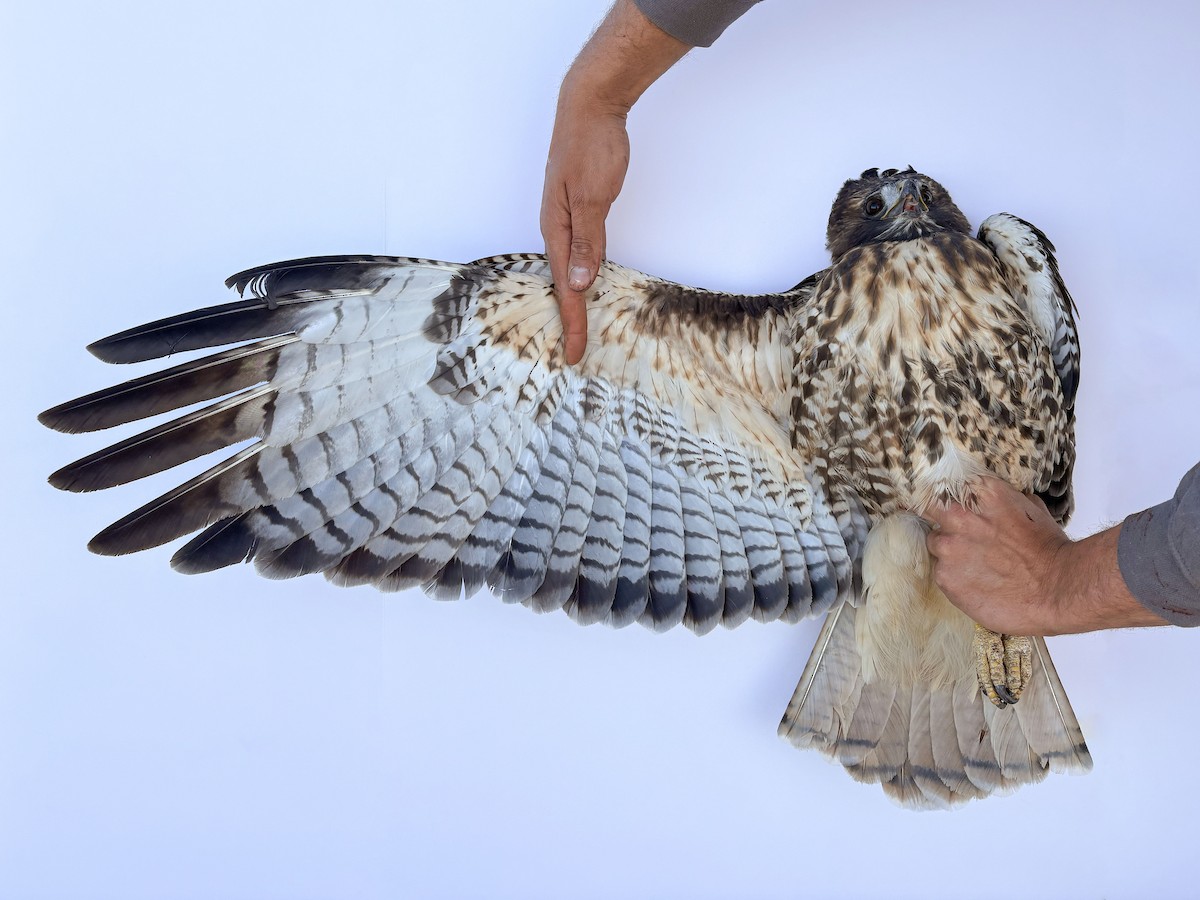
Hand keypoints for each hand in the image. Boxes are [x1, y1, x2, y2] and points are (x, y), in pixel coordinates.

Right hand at [540, 92, 629, 364]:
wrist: (590, 106)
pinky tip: (585, 282)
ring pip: (569, 270)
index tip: (575, 354)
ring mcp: (566, 219)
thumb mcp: (592, 195)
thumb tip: (579, 282)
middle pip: (563, 284)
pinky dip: (582, 274)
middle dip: (569, 320)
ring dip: (574, 300)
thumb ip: (587, 239)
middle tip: (575, 353)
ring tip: (577, 328)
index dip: (573, 322)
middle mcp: (557, 228)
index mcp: (556, 229)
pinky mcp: (577, 210)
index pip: (566, 287)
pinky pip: (578, 252)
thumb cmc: (591, 146)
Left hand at [924, 478, 1068, 633]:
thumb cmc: (1050, 550)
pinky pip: (941, 573)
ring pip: (936, 544)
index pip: (947, 486)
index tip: (950, 504)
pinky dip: (955, 578)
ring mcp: (949, 547)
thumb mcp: (1032, 510)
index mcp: (981, 493)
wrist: (1057, 589)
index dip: (949, 497)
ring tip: (977, 565)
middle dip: (940, 519)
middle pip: (930, 509)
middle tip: (959, 534)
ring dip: (950, 552)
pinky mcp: (945, 576)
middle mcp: (958, 516)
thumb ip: (1008, 501)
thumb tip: (1004, 499)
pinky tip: (978, 583)